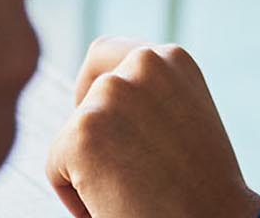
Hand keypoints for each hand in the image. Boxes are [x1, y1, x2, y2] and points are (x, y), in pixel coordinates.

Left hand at [48, 39, 259, 217]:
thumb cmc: (203, 188)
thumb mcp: (184, 120)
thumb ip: (148, 97)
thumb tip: (100, 95)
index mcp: (171, 59)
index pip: (106, 56)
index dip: (98, 92)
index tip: (116, 131)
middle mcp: (142, 63)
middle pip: (85, 93)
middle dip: (95, 130)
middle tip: (124, 169)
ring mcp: (112, 94)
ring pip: (73, 133)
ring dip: (91, 163)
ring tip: (131, 192)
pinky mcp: (83, 133)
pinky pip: (56, 168)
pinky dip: (75, 196)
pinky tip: (115, 206)